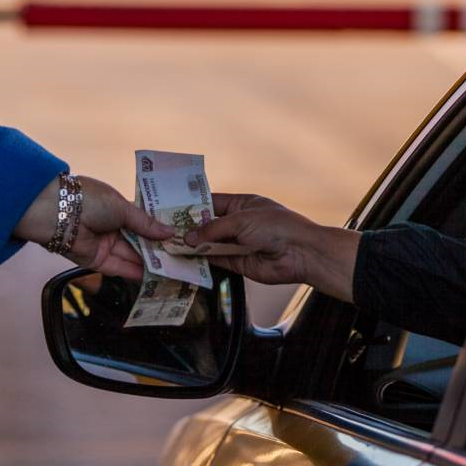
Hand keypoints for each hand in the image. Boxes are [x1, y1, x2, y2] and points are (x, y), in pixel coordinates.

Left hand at [13, 175, 172, 279]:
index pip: (143, 221)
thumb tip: (169, 233)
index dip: (160, 229)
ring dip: (150, 263)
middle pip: (139, 241)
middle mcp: (113, 227)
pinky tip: (154, 276)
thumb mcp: (122, 207)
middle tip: (182, 257)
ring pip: (132, 256)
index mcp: (118, 208)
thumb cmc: (90, 201)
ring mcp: (105, 245)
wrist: (58, 213)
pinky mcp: (97, 262)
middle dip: (158, 248)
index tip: (180, 236)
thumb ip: (146, 223)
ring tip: (174, 269)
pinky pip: (119, 268)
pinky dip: (135, 272)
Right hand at [185, 193, 359, 301]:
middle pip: (208, 225)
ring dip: (193, 245)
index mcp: (241, 204)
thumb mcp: (242, 220)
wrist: (301, 254)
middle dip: (189, 227)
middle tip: (164, 229)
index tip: (170, 209)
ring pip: (209, 244)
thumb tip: (189, 238)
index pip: (211, 202)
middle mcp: (238, 223)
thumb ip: (213, 228)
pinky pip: (216, 261)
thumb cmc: (276, 227)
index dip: (192, 205)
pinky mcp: (238, 263)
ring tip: (169, 245)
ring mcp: (237, 243)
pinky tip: (185, 259)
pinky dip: (202, 261)